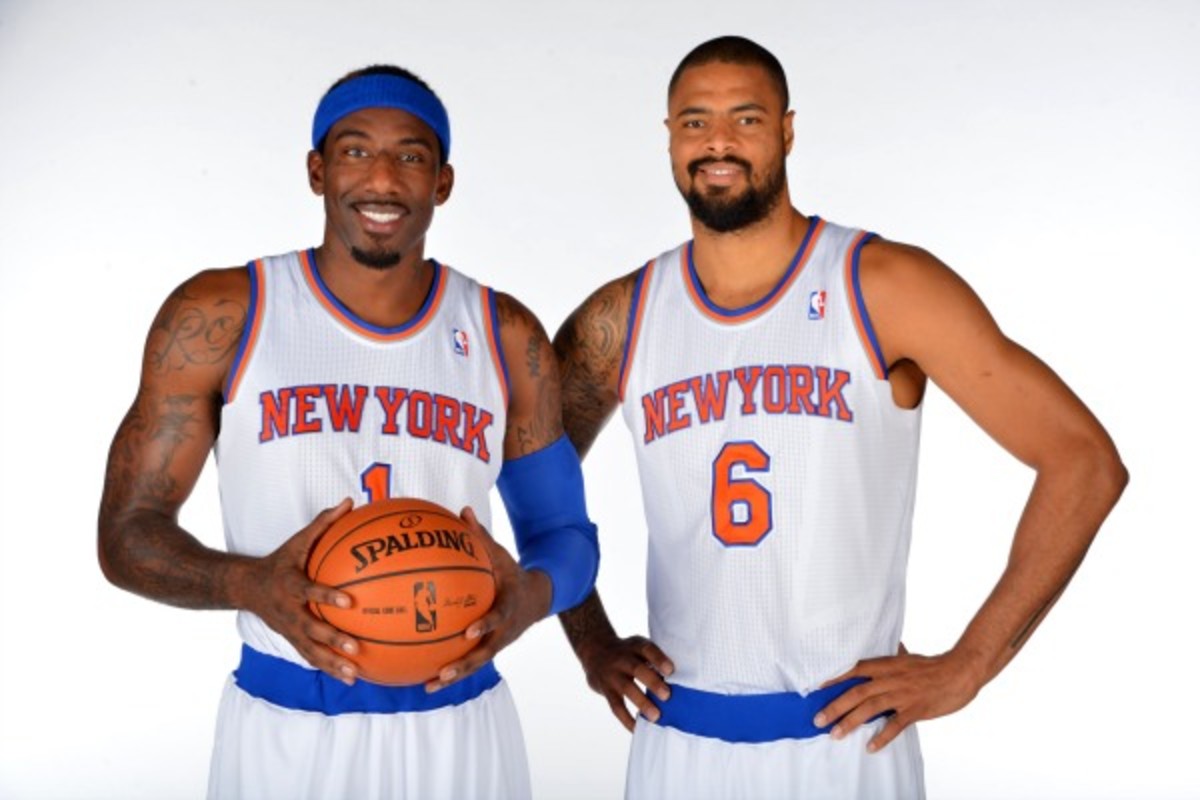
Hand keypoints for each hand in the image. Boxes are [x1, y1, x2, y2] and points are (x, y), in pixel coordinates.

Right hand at [236, 498, 361, 684]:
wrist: (246, 587)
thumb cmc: (280, 561)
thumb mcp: (297, 541)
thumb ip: (323, 523)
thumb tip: (349, 501)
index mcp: (291, 586)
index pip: (310, 592)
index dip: (328, 596)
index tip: (349, 601)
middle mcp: (290, 612)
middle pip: (312, 629)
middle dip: (333, 639)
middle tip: (355, 647)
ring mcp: (289, 630)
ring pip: (311, 651)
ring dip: (332, 664)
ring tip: (354, 676)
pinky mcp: (291, 641)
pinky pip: (312, 658)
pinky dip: (329, 668)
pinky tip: (351, 678)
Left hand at [424, 506, 552, 691]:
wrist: (536, 599)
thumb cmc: (511, 573)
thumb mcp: (500, 554)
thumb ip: (481, 537)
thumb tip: (462, 510)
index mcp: (508, 607)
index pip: (498, 618)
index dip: (486, 626)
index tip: (469, 631)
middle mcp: (503, 631)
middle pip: (485, 653)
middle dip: (465, 664)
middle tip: (444, 670)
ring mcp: (496, 644)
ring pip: (475, 665)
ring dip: (454, 676)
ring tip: (429, 685)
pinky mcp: (488, 651)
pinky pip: (468, 664)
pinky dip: (449, 673)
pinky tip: (425, 680)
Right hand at [578, 633, 674, 731]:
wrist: (595, 651)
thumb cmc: (629, 653)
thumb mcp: (638, 648)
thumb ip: (654, 661)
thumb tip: (677, 684)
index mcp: (635, 646)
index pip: (647, 649)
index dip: (659, 659)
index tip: (670, 670)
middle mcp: (622, 658)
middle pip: (637, 669)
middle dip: (652, 682)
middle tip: (667, 696)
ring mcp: (613, 675)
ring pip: (627, 688)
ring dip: (642, 702)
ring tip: (656, 717)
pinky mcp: (606, 690)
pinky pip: (616, 706)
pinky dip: (626, 719)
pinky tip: (637, 728)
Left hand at [813, 647, 982, 751]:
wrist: (961, 671)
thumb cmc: (934, 666)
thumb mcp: (909, 657)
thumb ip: (896, 655)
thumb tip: (891, 646)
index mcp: (888, 664)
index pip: (855, 669)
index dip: (835, 678)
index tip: (817, 688)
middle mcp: (891, 678)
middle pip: (857, 691)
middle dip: (835, 706)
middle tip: (818, 719)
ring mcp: (903, 694)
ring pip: (871, 708)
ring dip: (851, 721)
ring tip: (835, 734)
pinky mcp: (916, 709)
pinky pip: (896, 725)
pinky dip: (883, 736)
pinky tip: (870, 747)